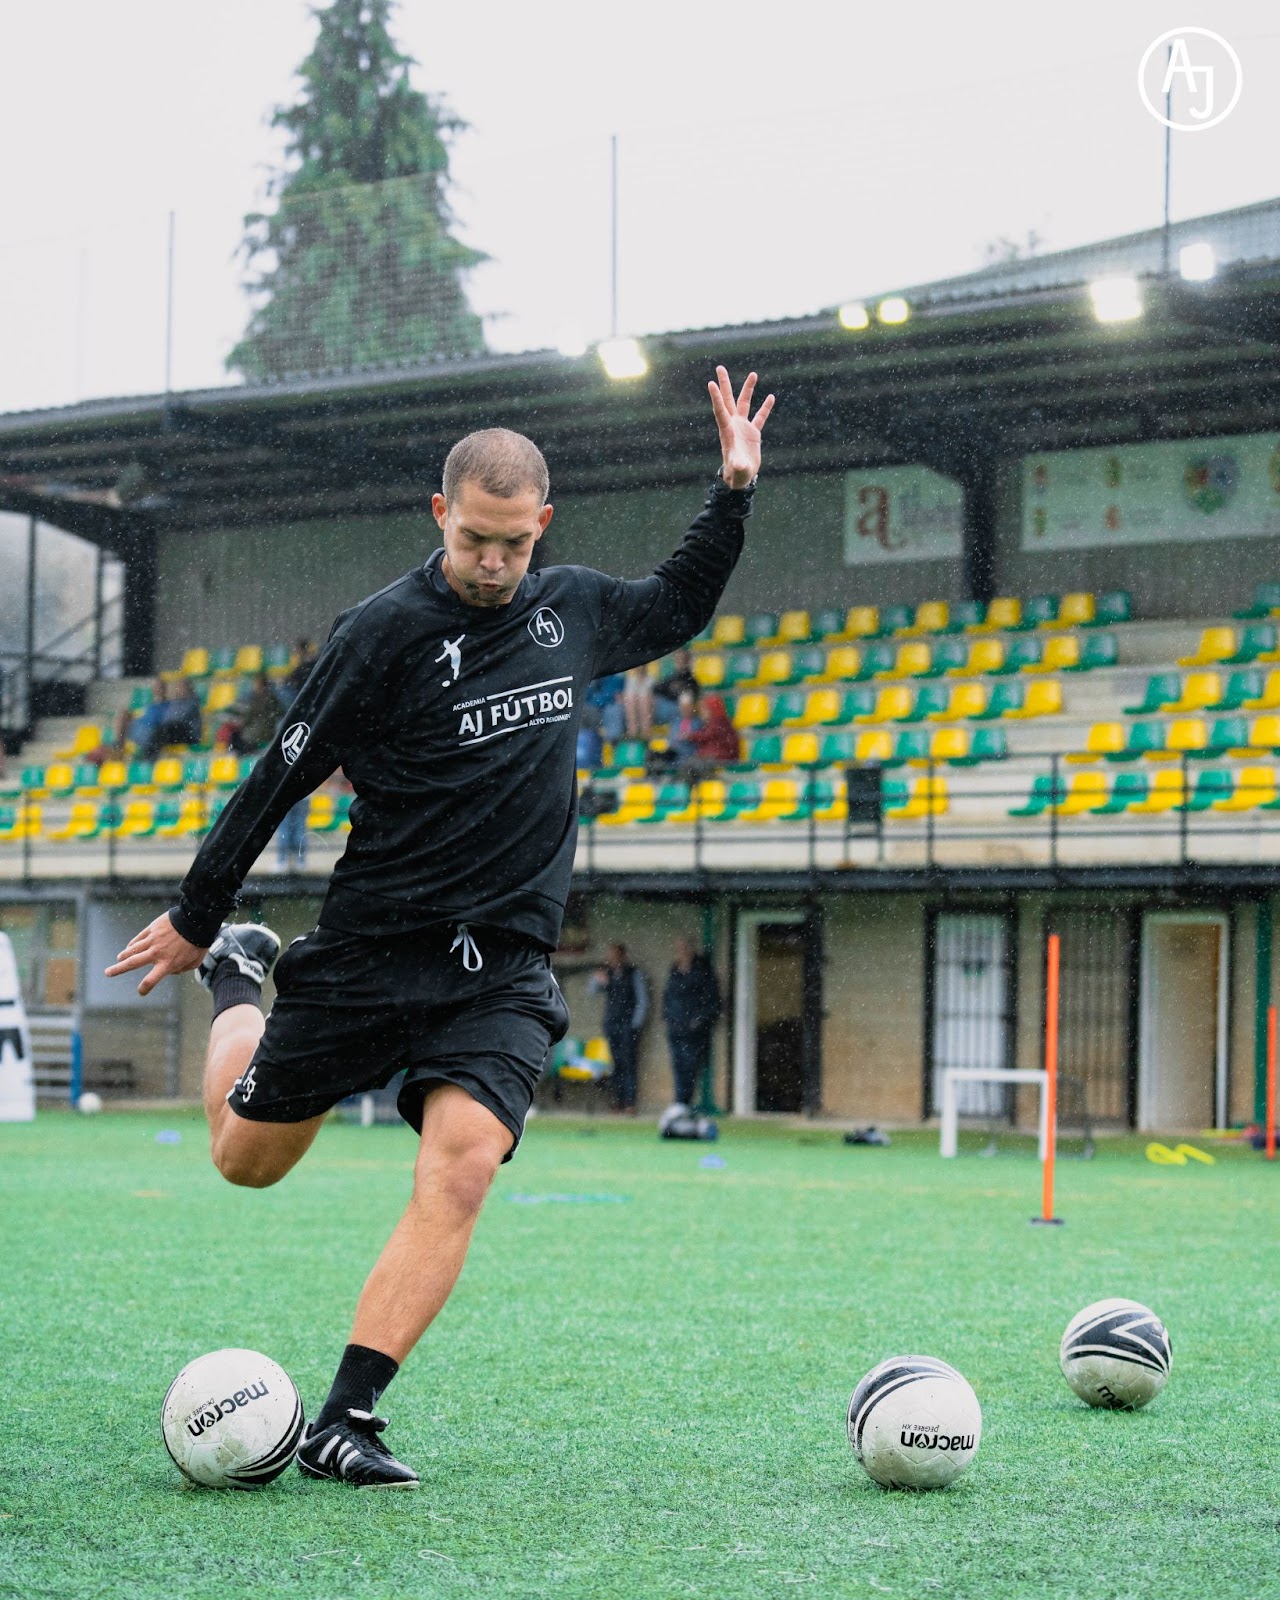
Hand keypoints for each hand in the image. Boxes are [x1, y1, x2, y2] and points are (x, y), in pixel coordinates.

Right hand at [105, 911, 206, 996]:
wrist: (197, 920)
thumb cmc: (198, 942)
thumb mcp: (194, 961)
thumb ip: (182, 969)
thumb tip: (172, 971)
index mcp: (168, 964)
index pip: (151, 980)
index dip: (144, 988)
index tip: (141, 992)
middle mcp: (157, 953)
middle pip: (132, 963)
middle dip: (118, 969)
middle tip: (108, 973)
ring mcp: (153, 940)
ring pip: (132, 949)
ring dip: (123, 956)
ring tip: (118, 960)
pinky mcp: (152, 929)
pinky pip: (138, 938)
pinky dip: (132, 944)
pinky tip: (129, 947)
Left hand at [707, 365, 774, 488]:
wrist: (741, 477)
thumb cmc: (737, 474)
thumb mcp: (737, 469)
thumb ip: (738, 465)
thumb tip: (739, 464)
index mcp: (727, 431)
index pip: (720, 411)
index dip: (716, 398)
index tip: (711, 383)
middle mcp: (733, 425)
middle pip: (727, 400)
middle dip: (724, 384)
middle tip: (719, 367)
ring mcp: (742, 428)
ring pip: (744, 404)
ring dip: (748, 389)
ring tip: (753, 374)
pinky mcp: (752, 433)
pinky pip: (759, 417)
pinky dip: (765, 408)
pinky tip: (770, 397)